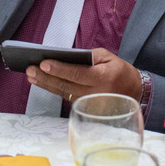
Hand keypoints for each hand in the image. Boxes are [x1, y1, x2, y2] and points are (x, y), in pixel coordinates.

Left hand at [26, 48, 142, 102]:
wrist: (134, 92)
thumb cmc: (119, 71)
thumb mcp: (109, 57)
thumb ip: (89, 57)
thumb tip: (65, 58)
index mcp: (104, 78)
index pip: (78, 73)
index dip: (60, 69)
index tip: (44, 63)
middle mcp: (97, 94)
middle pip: (67, 85)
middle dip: (46, 77)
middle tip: (30, 69)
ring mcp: (90, 104)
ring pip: (64, 93)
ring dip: (46, 84)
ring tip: (31, 75)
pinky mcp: (86, 108)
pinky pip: (67, 97)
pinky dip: (54, 89)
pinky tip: (42, 82)